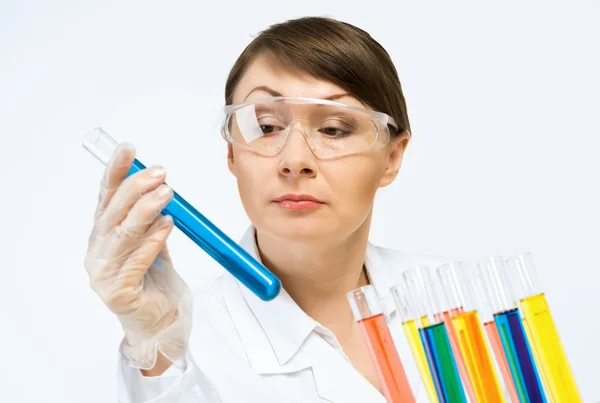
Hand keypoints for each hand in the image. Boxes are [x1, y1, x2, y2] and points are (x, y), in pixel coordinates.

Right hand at [84, 143, 190, 369]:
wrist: (162, 319)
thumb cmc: (156, 277)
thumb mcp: (152, 239)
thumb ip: (150, 217)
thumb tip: (160, 186)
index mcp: (103, 235)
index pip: (106, 197)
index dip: (115, 172)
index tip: (128, 149)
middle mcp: (98, 251)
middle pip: (113, 212)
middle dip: (136, 187)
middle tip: (160, 172)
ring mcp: (104, 273)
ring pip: (124, 234)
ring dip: (146, 209)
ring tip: (167, 193)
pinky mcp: (118, 292)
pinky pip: (137, 260)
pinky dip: (153, 240)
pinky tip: (167, 225)